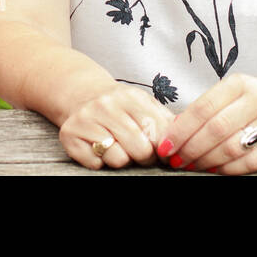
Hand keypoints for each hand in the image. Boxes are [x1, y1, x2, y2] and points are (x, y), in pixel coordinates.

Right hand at [58, 86, 175, 169]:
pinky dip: (99, 161)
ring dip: (121, 159)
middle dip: (144, 157)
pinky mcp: (70, 134)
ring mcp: (86, 119)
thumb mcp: (143, 104)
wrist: (81, 94)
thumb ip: (165, 121)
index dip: (162, 148)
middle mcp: (106, 105)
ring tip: (118, 146)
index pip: (157, 133)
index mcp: (130, 97)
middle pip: (140, 149)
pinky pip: (95, 163)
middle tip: (140, 151)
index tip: (160, 150)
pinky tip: (99, 147)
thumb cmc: (118, 105)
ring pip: (118, 159)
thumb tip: (185, 140)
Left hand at [157, 74, 256, 174]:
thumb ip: (206, 107)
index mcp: (240, 84)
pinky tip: (213, 169)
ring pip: (232, 148)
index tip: (166, 144)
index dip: (181, 129)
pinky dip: (227, 169)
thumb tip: (175, 127)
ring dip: (206, 160)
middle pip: (216, 129)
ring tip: (190, 165)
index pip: (203, 107)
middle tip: (175, 159)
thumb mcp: (232, 91)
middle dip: (191, 148)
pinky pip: (249, 162)